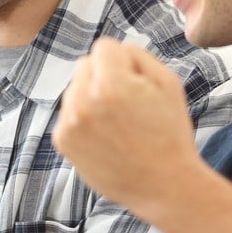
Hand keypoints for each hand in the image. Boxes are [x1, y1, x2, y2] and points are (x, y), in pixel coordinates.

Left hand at [52, 37, 198, 212]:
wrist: (163, 186)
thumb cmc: (169, 133)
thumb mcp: (168, 83)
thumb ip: (137, 55)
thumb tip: (114, 50)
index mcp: (110, 84)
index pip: (104, 46)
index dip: (124, 61)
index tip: (135, 82)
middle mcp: (83, 101)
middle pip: (84, 64)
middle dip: (104, 76)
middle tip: (127, 102)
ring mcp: (69, 122)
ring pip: (74, 88)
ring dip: (90, 97)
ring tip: (116, 122)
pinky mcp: (62, 141)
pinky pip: (68, 113)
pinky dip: (82, 119)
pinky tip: (105, 136)